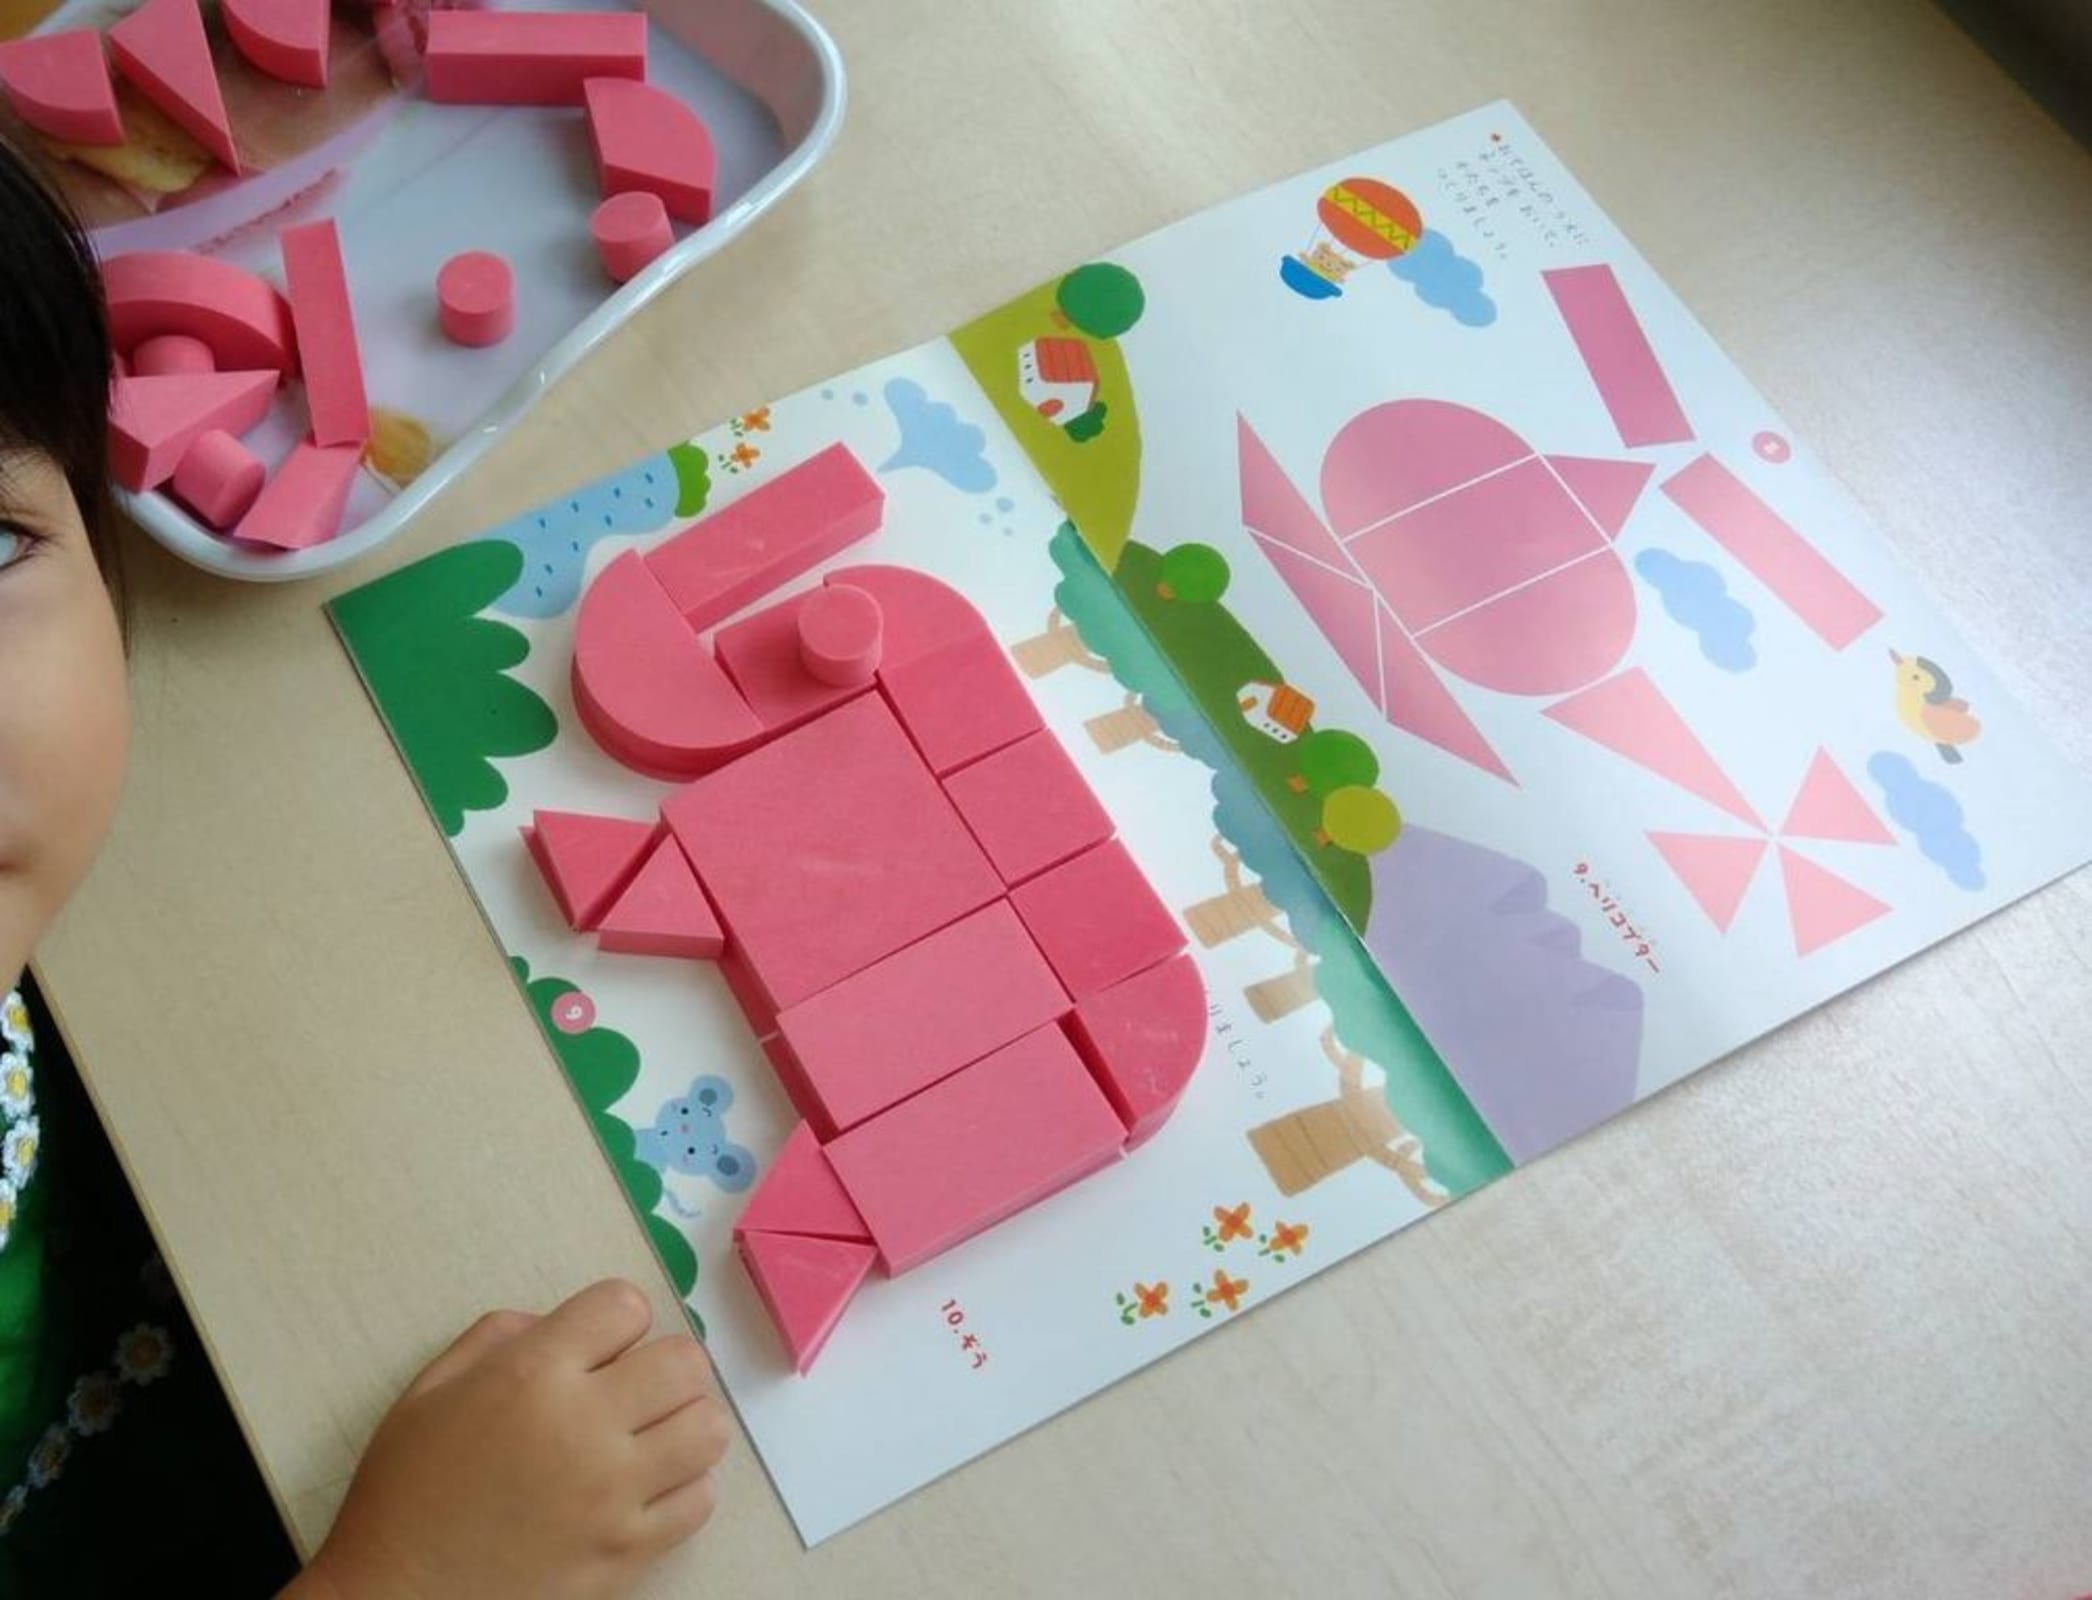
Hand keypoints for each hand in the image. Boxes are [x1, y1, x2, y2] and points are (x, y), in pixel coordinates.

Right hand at [292, 1279, 730, 1599]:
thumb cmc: (405, 1494)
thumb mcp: (430, 1392)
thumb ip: (498, 1337)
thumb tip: (558, 1322)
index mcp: (532, 1376)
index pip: (626, 1305)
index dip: (615, 1319)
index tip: (597, 1345)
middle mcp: (584, 1426)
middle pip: (684, 1361)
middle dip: (663, 1363)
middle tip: (633, 1387)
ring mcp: (614, 1494)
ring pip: (708, 1428)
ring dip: (684, 1422)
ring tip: (648, 1436)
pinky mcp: (628, 1552)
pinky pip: (700, 1501)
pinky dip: (684, 1488)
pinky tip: (646, 1488)